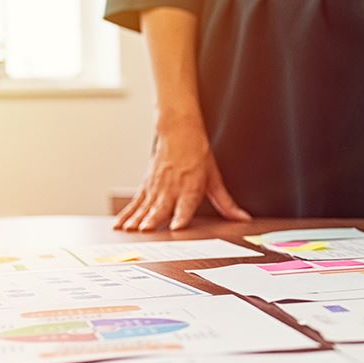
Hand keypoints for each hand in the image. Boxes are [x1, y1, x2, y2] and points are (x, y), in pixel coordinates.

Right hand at [114, 125, 250, 231]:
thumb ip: (226, 202)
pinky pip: (135, 203)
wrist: (178, 131)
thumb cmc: (197, 154)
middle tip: (146, 230)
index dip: (182, 216)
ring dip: (137, 218)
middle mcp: (172, 187)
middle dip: (153, 219)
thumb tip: (243, 218)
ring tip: (131, 230)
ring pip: (145, 205)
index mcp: (191, 185)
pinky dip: (127, 214)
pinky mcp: (146, 186)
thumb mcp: (214, 177)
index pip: (187, 204)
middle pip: (162, 206)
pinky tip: (120, 225)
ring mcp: (156, 186)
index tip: (176, 226)